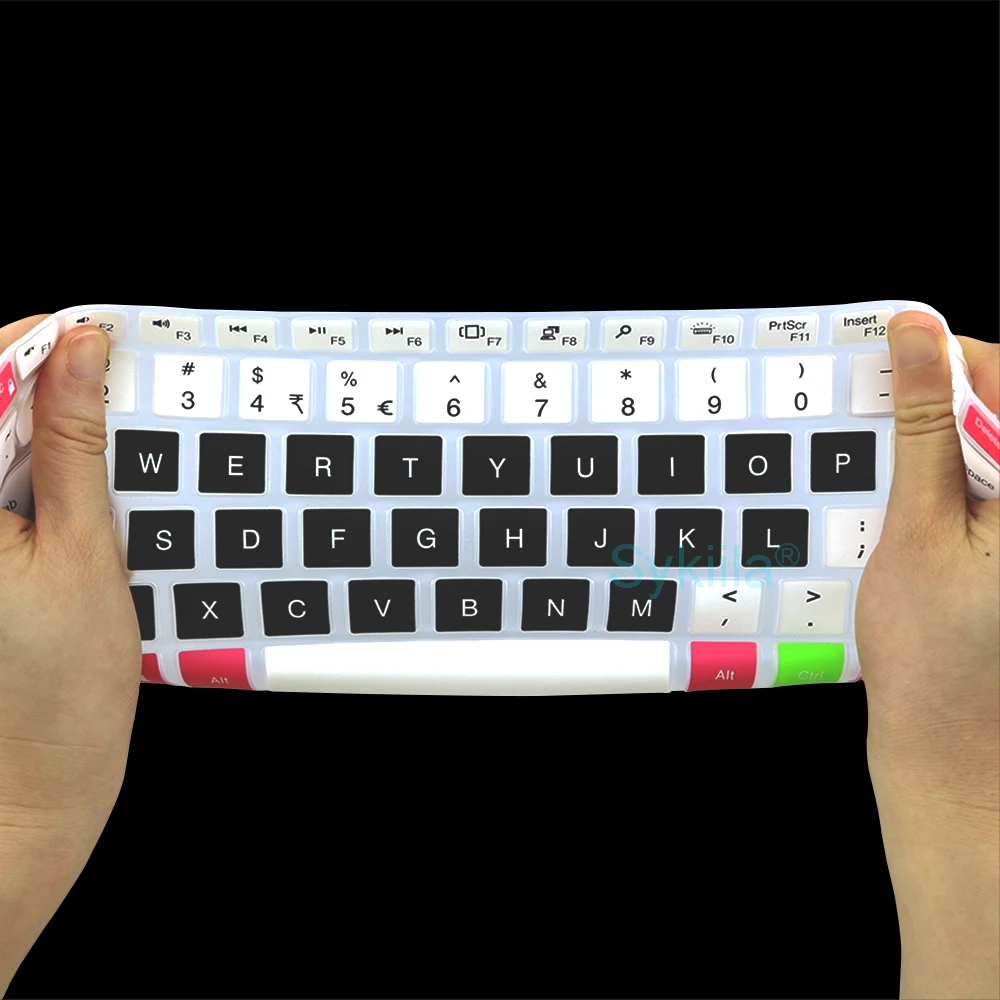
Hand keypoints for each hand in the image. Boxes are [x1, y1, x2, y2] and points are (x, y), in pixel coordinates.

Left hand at [0, 316, 139, 993]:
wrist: (36, 783)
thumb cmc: (60, 691)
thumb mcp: (86, 549)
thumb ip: (74, 443)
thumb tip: (83, 353)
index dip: (35, 344)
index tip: (96, 337)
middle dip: (48, 388)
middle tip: (117, 393)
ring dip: (48, 433)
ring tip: (108, 458)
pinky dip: (38, 472)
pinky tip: (83, 494)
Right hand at [857, 312, 999, 998]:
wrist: (949, 746)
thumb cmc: (932, 650)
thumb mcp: (917, 524)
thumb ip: (924, 423)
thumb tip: (916, 333)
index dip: (942, 360)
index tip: (883, 362)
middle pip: (997, 411)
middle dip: (934, 404)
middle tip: (872, 421)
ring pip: (986, 448)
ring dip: (935, 445)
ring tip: (885, 475)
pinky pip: (985, 486)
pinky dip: (946, 480)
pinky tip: (909, 508)